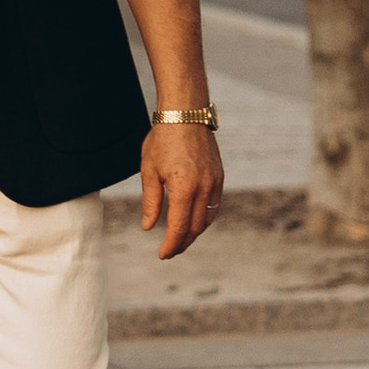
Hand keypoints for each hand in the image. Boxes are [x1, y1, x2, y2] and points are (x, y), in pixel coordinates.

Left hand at [140, 119, 223, 261]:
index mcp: (183, 188)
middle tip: (169, 252)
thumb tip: (148, 227)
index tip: (163, 255)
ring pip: (207, 219)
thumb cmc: (163, 139)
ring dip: (194, 233)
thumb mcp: (149, 170)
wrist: (185, 113)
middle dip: (182, 243)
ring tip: (180, 240)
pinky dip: (204, 218)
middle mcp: (202, 188)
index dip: (171, 245)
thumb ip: (150, 201)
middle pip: (194, 228)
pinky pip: (214, 205)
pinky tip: (193, 221)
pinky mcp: (219, 176)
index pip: (178, 227)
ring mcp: (214, 182)